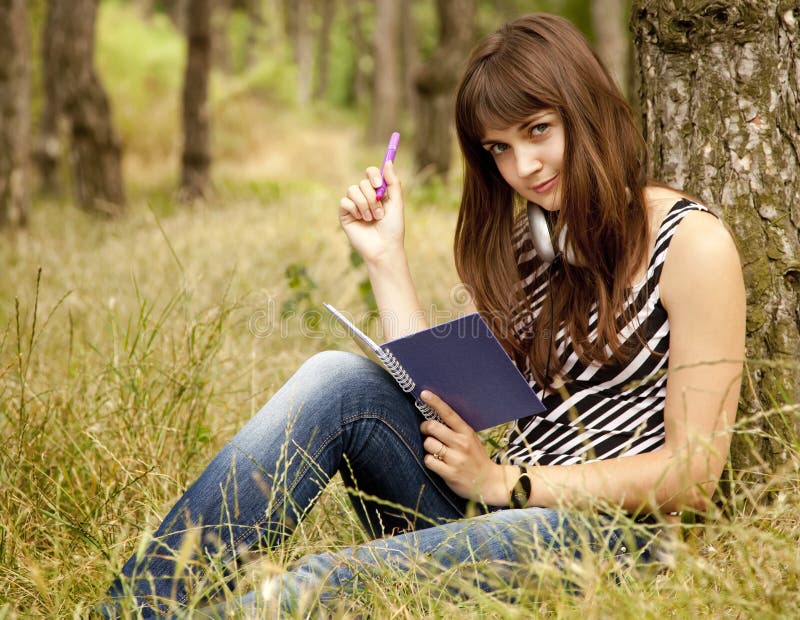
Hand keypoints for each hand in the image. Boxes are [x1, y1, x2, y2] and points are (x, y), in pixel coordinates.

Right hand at [339, 161, 405, 264]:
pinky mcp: (345, 215)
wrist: (384, 248)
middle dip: (372, 197)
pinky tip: (361, 220)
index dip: (373, 175)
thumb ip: (393, 183)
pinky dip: (355, 209)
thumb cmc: (393, 228)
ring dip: (364, 205)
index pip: (371, 173)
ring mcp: (354, 205)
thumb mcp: (397, 203)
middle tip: (379, 213)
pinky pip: (345, 202)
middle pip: (362, 182)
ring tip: (371, 219)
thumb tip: (388, 162)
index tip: (378, 184)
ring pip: (352, 190)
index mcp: (378, 192)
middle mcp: (365, 197)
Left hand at [419, 390, 509, 505]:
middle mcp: (461, 444)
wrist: (489, 483)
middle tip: (427, 431)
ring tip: (436, 451)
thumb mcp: (471, 439)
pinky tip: (437, 463)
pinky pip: (428, 460)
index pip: (448, 413)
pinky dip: (429, 461)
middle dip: (425, 427)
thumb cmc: (476, 458)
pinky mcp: (449, 473)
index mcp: (466, 432)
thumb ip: (455, 429)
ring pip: (428, 444)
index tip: (424, 393)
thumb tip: (434, 415)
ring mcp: (455, 459)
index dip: (435, 402)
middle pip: (432, 427)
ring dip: (428, 447)